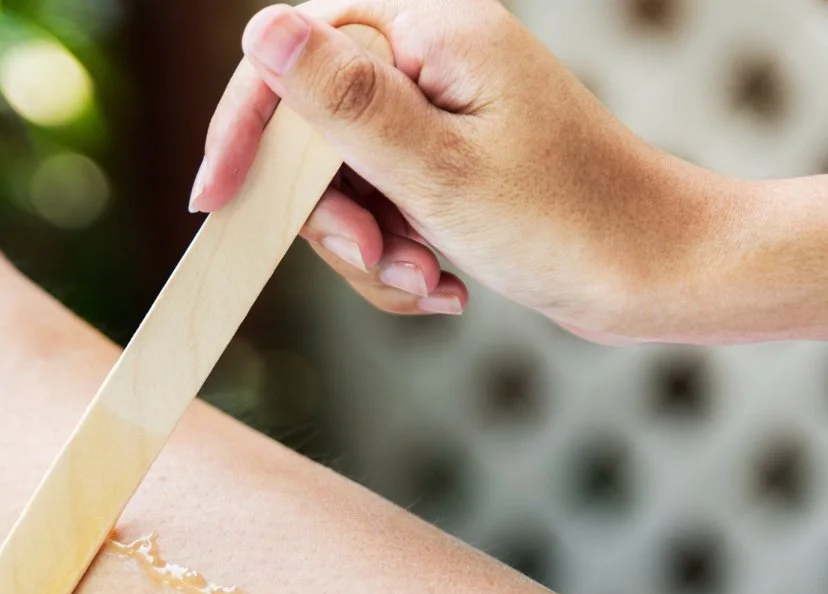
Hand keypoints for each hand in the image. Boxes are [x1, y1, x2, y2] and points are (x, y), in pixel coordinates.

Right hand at [193, 0, 736, 340]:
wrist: (657, 275)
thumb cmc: (569, 224)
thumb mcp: (437, 169)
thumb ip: (343, 100)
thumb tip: (263, 28)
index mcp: (434, 31)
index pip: (294, 53)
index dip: (246, 127)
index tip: (216, 200)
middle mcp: (433, 58)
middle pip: (312, 130)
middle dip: (332, 214)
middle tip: (377, 256)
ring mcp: (439, 111)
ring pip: (340, 182)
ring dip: (369, 249)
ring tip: (428, 281)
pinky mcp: (446, 159)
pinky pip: (377, 209)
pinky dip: (396, 258)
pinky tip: (442, 285)